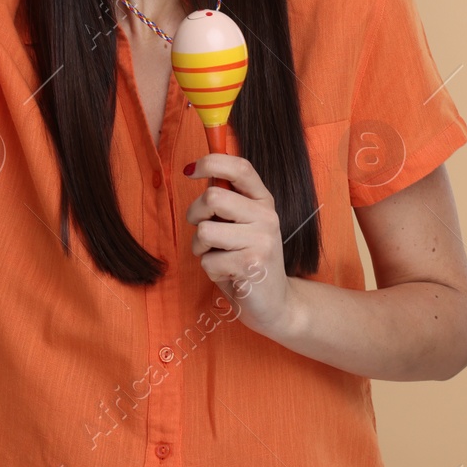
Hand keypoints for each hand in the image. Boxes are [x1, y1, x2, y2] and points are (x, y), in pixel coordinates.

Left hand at [185, 154, 298, 341]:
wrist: (275, 304)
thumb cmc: (247, 259)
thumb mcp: (242, 224)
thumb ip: (227, 199)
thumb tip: (197, 169)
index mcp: (263, 200)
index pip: (240, 167)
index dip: (211, 162)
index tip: (190, 171)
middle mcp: (267, 216)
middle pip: (213, 197)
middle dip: (195, 214)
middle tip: (205, 232)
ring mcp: (262, 240)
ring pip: (204, 230)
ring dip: (200, 247)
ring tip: (219, 256)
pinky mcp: (251, 265)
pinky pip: (208, 260)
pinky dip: (210, 269)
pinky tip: (228, 274)